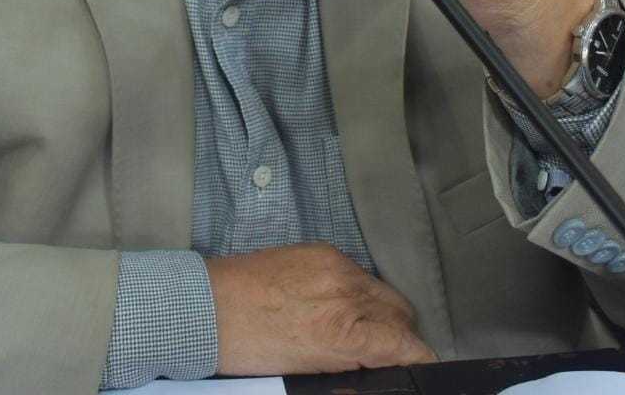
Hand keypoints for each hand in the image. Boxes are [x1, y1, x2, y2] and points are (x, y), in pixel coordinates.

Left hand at [206, 243, 435, 375]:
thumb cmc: (247, 348)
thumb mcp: (307, 373)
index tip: (417, 368)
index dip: (418, 361)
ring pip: (383, 291)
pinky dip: (357, 291)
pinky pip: (359, 273)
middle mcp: (346, 294)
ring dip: (380, 312)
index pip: (409, 345)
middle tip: (381, 355)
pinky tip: (337, 306)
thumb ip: (353, 368)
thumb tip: (382, 368)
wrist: (207, 307)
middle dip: (400, 336)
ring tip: (356, 331)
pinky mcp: (323, 251)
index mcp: (343, 333)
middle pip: (403, 315)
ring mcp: (335, 267)